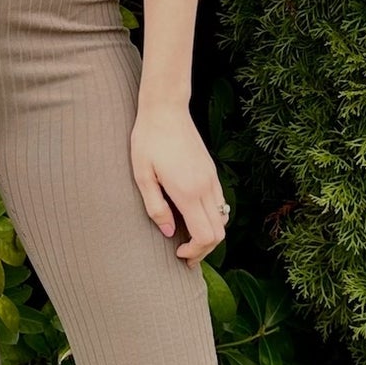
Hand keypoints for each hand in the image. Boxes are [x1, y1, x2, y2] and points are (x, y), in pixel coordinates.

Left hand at [130, 103, 228, 266]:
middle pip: (219, 232)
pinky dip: (211, 218)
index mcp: (188, 192)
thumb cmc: (148, 141)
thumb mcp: (142, 176)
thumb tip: (168, 232)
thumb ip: (156, 207)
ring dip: (209, 233)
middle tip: (184, 254)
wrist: (165, 110)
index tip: (178, 252)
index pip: (206, 235)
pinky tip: (192, 217)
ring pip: (223, 218)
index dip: (196, 251)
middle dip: (204, 249)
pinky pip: (220, 203)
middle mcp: (205, 187)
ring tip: (188, 238)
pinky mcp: (211, 171)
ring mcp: (211, 178)